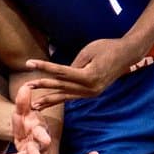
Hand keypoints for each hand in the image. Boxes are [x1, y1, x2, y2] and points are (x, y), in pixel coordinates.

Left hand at [21, 36, 139, 108]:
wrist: (128, 54)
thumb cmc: (108, 47)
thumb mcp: (88, 51)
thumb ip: (72, 65)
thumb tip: (59, 74)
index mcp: (88, 76)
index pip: (61, 72)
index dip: (44, 67)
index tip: (29, 63)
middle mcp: (90, 88)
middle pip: (61, 86)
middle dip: (42, 86)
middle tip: (25, 86)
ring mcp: (91, 93)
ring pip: (66, 96)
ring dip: (49, 100)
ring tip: (34, 106)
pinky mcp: (92, 93)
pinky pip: (73, 96)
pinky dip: (61, 98)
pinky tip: (50, 103)